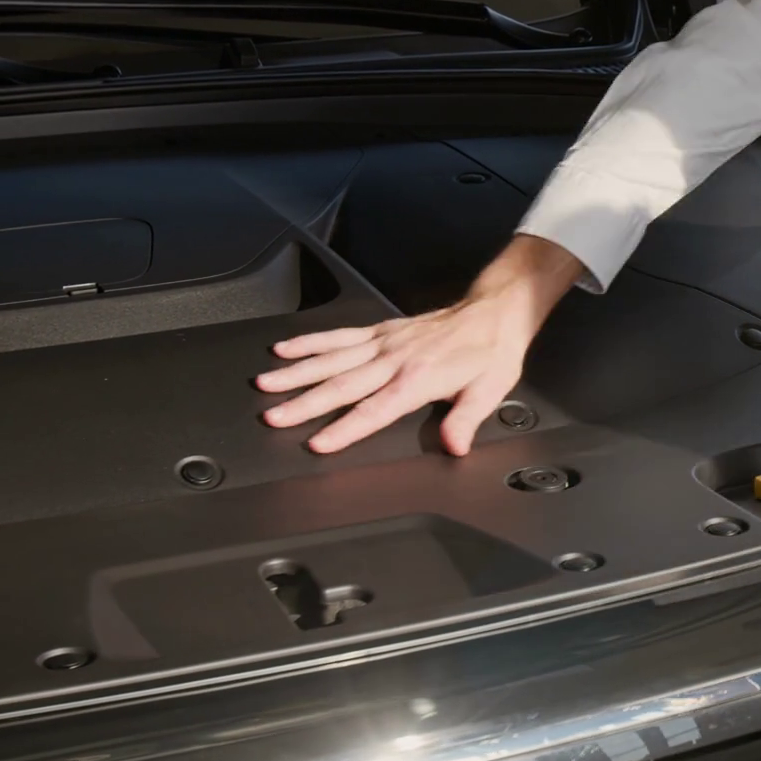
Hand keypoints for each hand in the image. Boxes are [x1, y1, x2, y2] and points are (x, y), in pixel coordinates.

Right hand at [255, 235, 583, 454]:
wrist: (494, 313)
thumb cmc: (491, 353)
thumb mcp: (489, 391)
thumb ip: (466, 420)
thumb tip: (454, 446)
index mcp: (419, 378)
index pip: (376, 409)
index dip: (346, 428)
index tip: (318, 442)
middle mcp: (395, 359)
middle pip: (343, 385)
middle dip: (305, 403)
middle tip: (273, 417)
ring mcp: (385, 343)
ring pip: (332, 359)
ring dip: (297, 372)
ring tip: (266, 384)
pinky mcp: (381, 331)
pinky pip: (340, 336)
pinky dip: (311, 342)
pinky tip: (285, 349)